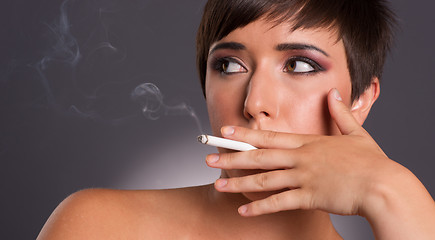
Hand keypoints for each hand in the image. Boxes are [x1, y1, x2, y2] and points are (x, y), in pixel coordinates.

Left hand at [206, 88, 398, 216]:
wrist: (383, 185)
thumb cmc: (371, 161)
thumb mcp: (356, 132)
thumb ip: (341, 113)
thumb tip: (334, 93)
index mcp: (308, 142)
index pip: (270, 136)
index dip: (245, 133)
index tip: (225, 131)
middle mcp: (301, 158)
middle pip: (259, 156)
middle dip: (232, 157)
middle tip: (209, 157)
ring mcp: (303, 177)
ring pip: (264, 179)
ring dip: (238, 182)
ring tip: (218, 185)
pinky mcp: (309, 197)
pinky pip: (279, 203)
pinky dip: (260, 208)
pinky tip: (243, 211)